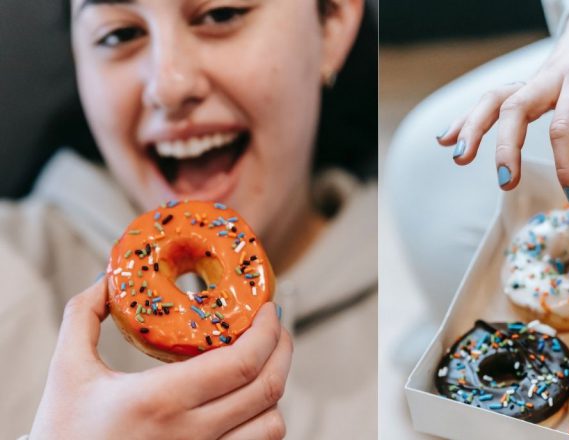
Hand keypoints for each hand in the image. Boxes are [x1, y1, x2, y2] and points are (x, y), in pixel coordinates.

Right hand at [29, 279, 291, 439]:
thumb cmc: (62, 434)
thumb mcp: (65, 371)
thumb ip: (84, 316)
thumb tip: (108, 277)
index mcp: (158, 400)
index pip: (241, 363)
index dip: (268, 332)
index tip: (269, 309)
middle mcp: (188, 435)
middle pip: (267, 389)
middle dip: (283, 349)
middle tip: (276, 327)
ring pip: (271, 425)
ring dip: (274, 390)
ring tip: (263, 364)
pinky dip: (262, 421)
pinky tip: (248, 400)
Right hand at [436, 0, 568, 203]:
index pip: (565, 123)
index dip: (565, 162)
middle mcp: (550, 76)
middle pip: (515, 107)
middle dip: (504, 146)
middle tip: (505, 182)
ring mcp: (532, 80)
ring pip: (493, 100)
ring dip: (472, 128)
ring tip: (457, 157)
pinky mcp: (523, 86)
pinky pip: (488, 101)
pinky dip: (465, 121)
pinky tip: (447, 142)